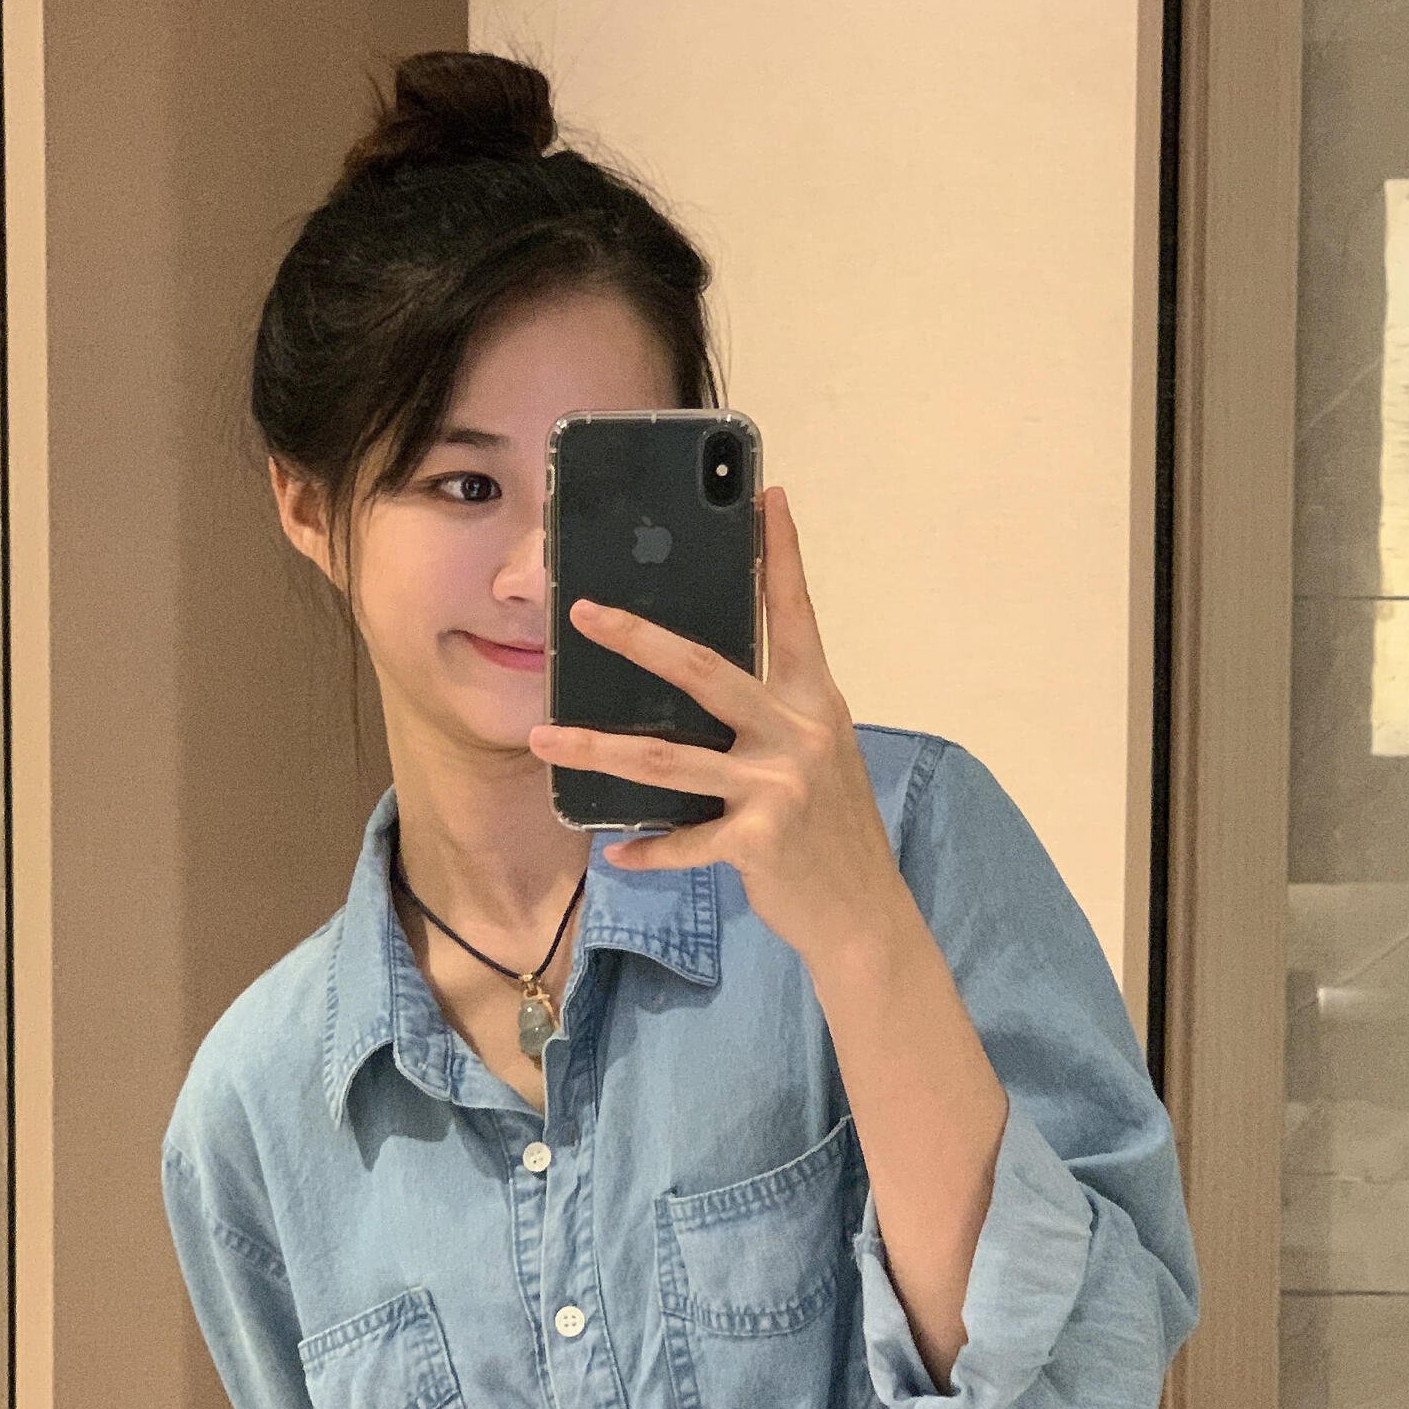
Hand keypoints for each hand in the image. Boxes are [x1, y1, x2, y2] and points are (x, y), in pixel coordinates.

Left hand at [526, 485, 907, 961]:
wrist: (865, 912)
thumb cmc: (831, 828)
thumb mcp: (817, 755)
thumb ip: (773, 717)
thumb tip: (698, 685)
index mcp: (815, 702)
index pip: (796, 615)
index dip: (781, 555)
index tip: (766, 496)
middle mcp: (798, 733)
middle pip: (705, 670)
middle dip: (638, 638)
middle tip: (582, 612)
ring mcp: (778, 786)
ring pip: (666, 758)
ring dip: (595, 750)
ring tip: (542, 738)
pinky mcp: (758, 841)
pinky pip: (683, 840)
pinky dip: (647, 850)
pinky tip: (615, 853)